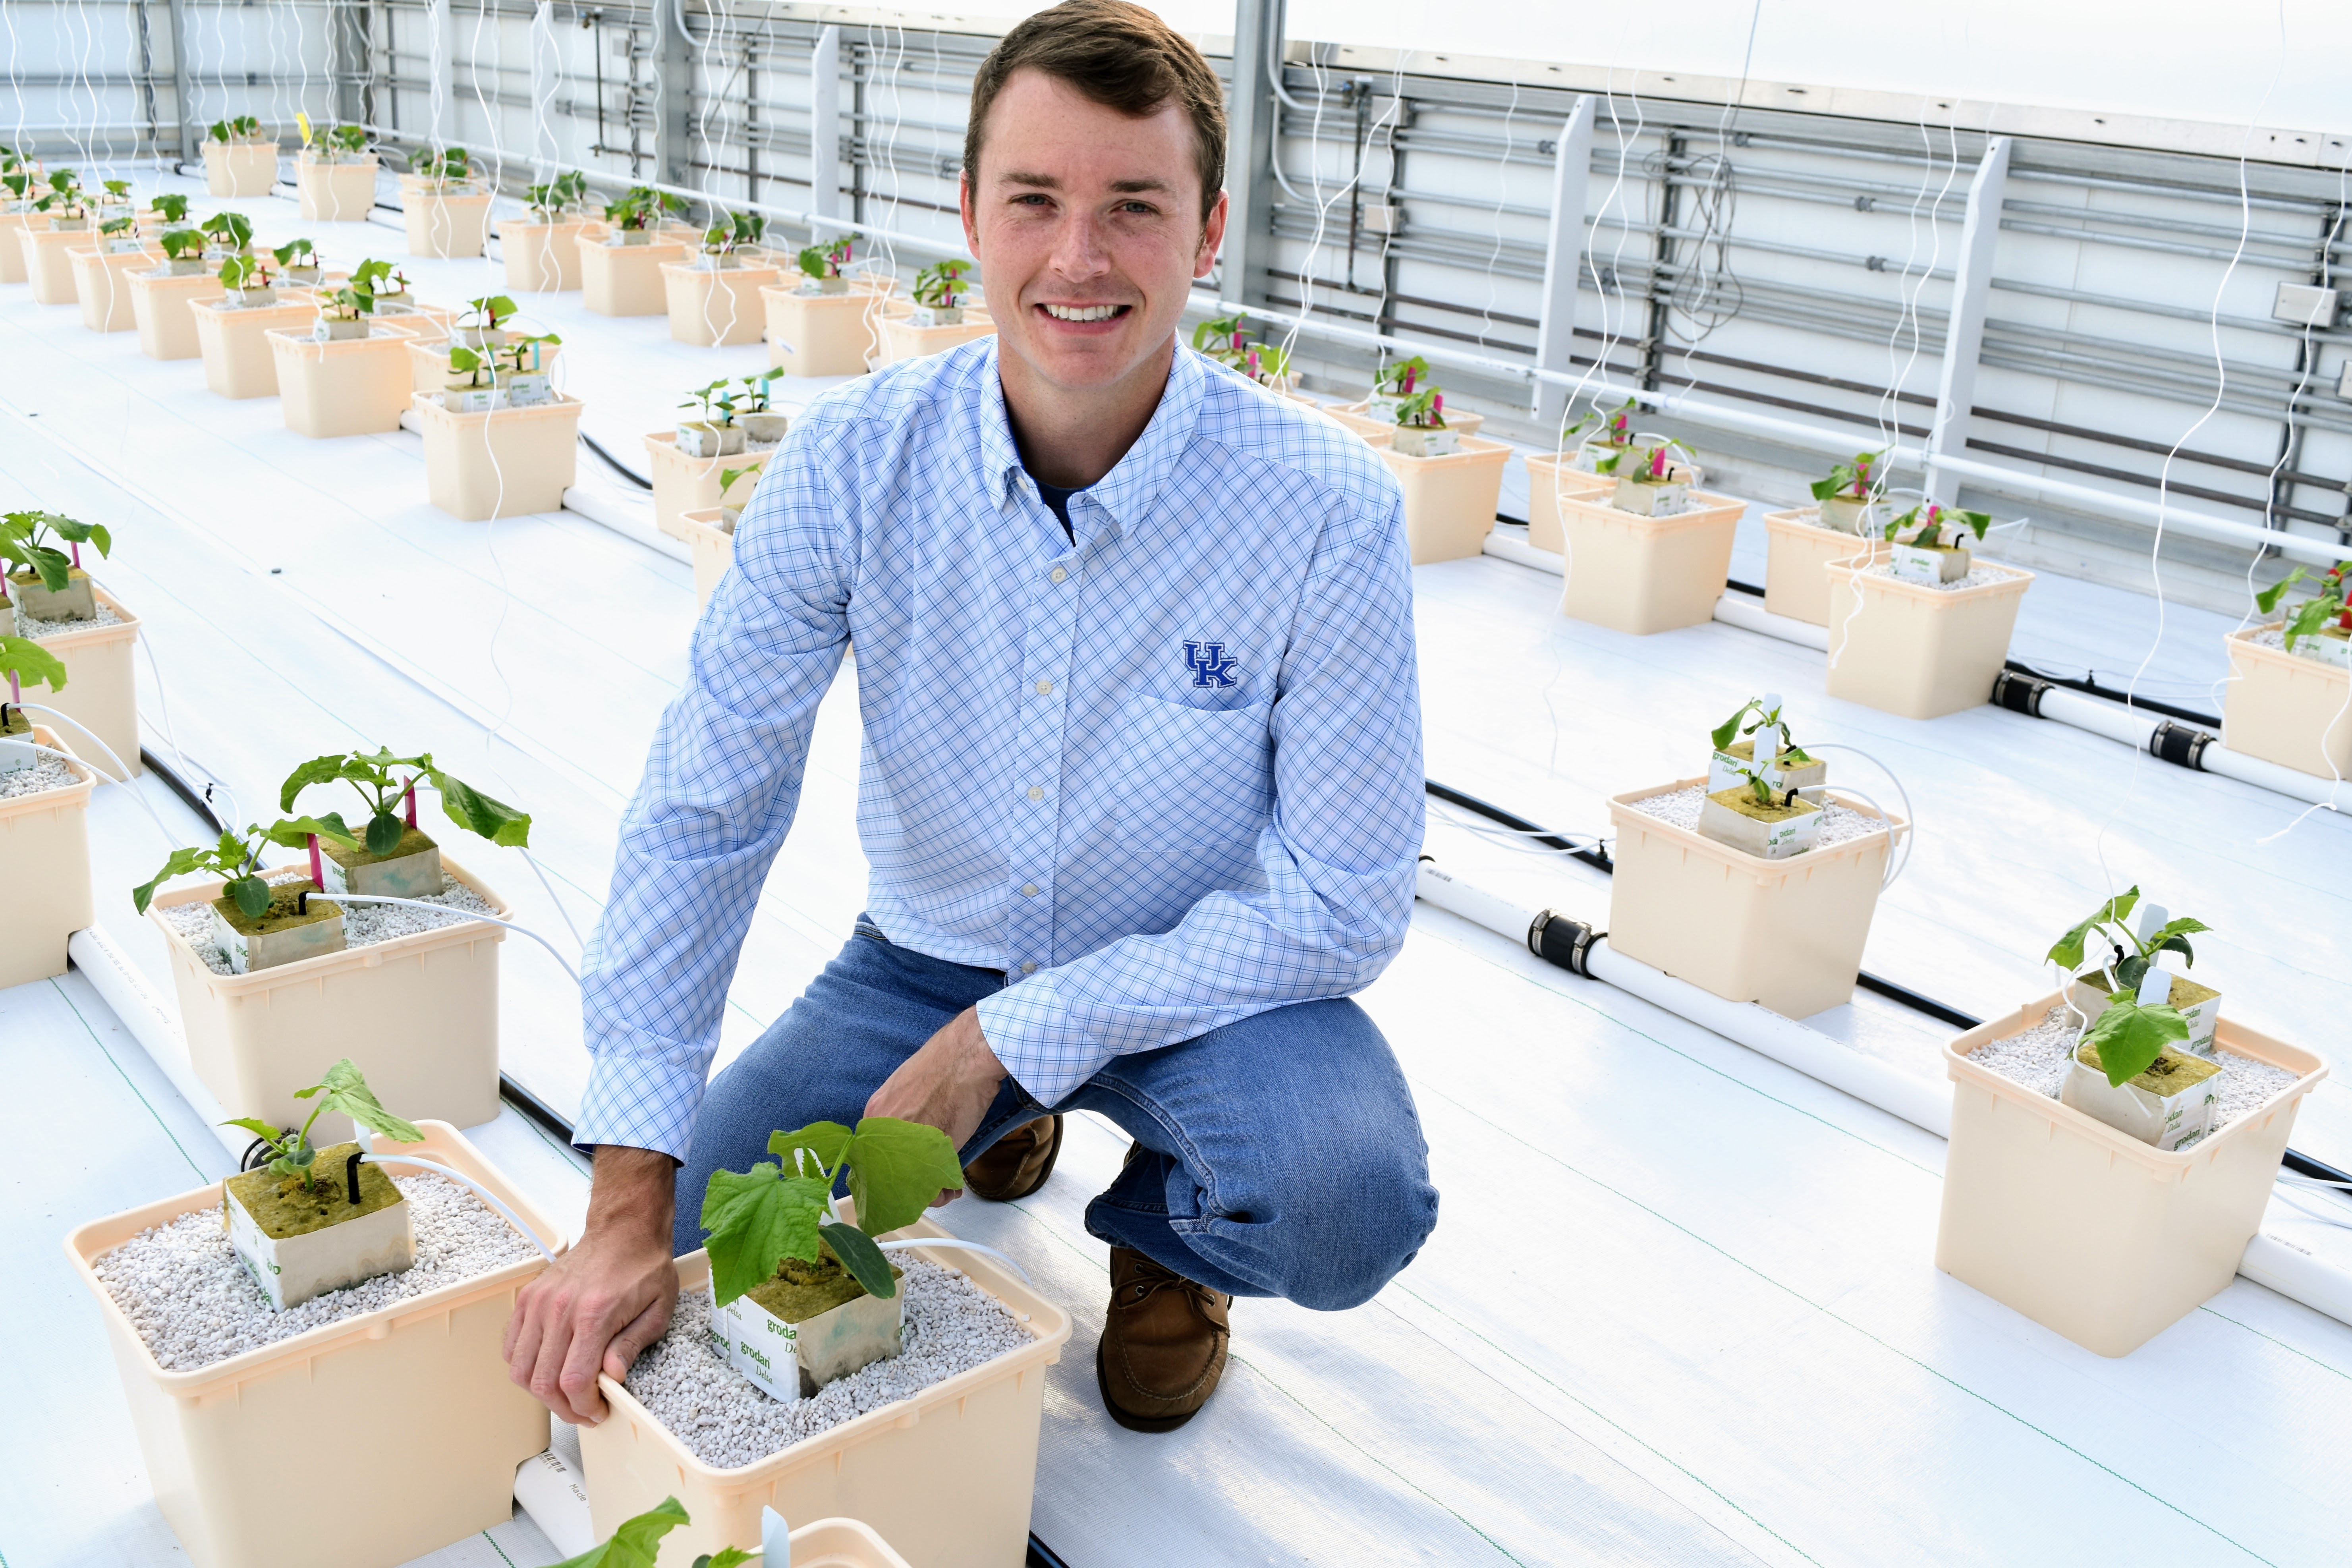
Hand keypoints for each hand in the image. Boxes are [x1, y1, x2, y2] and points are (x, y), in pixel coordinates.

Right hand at [503, 1145, 678, 1424]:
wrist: (624, 1229)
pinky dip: (524, 1366)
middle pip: (542, 1381)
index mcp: (594, 1314)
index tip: (597, 1411)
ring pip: (520, 1368)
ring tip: (566, 1395)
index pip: (573, 1380)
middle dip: (564, 1408)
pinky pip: (511, 1345)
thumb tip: (612, 1377)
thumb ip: (632, 1345)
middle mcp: (559, 1309)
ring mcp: (539, 1302)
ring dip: (541, 1391)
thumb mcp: (658, 1308)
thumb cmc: (644, 1266)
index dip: (583, 1407)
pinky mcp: (528, 1297)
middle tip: (584, 1411)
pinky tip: (548, 1368)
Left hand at [865, 1006, 1006, 1204]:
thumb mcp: (908, 1087)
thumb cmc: (946, 1064)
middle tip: (929, 1183)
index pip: (875, 1156)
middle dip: (911, 1184)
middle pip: (891, 1173)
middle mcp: (883, 1133)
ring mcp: (906, 1145)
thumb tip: (913, 1135)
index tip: (907, 1172)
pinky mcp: (933, 1154)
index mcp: (875, 1114)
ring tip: (944, 1184)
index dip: (894, 1168)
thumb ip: (902, 1115)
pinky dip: (943, 1190)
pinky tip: (952, 1184)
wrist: (969, 1055)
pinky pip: (932, 1182)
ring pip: (911, 1181)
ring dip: (928, 1189)